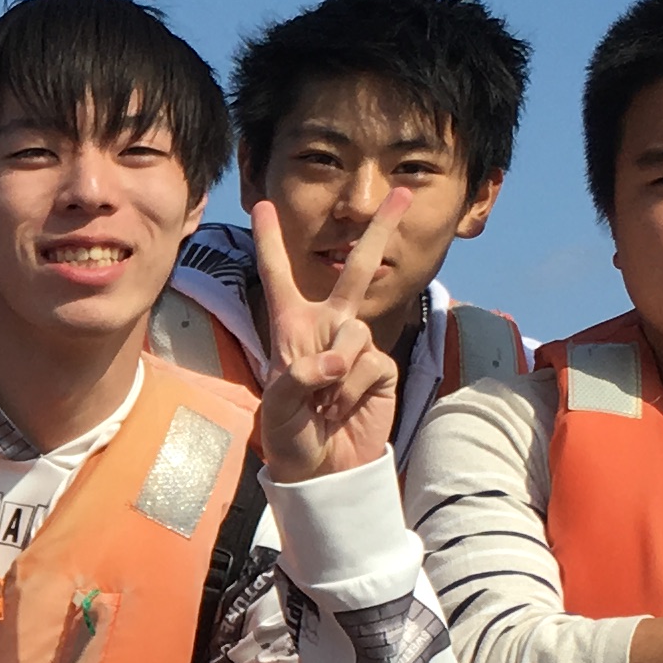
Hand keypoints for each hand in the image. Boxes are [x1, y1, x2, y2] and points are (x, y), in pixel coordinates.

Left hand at [250, 190, 404, 480]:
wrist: (322, 471)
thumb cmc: (289, 436)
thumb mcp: (276, 407)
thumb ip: (300, 376)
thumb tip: (339, 358)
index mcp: (290, 327)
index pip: (279, 276)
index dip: (271, 242)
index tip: (264, 205)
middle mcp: (327, 328)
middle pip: (355, 270)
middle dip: (379, 230)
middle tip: (399, 191)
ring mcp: (357, 348)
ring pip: (357, 332)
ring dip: (337, 372)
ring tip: (322, 403)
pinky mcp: (381, 371)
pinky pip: (371, 363)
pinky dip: (353, 390)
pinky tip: (341, 409)